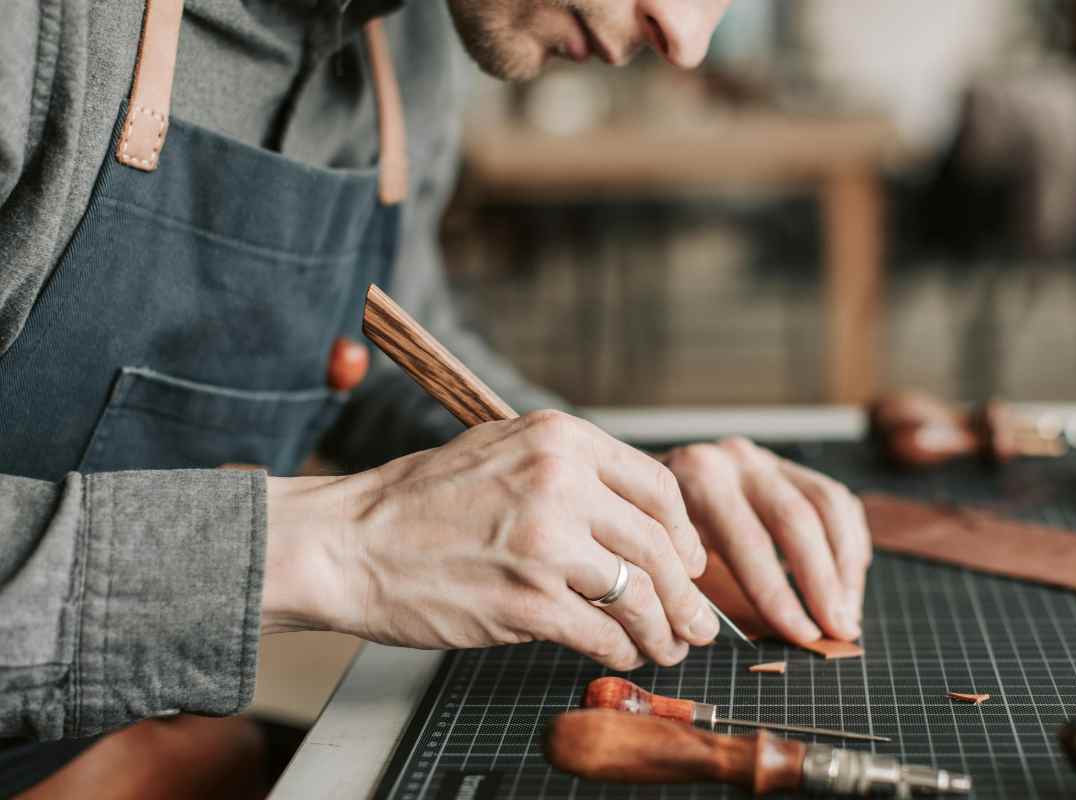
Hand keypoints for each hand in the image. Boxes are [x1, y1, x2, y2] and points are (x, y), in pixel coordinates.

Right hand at [262, 410, 718, 669]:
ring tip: (668, 647)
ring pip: (639, 593)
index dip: (685, 536)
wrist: (349, 542)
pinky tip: (620, 655)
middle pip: (658, 546)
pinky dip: (620, 650)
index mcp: (560, 439)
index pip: (659, 488)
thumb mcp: (501, 451)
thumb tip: (635, 516)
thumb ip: (569, 471)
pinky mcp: (526, 600)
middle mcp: (560, 482)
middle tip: (699, 622)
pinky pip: (601, 632)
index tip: (690, 563)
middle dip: (688, 594)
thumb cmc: (420, 502)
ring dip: (663, 629)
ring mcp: (544, 542)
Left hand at [662, 437, 870, 643]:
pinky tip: (848, 581)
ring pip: (828, 506)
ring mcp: (768, 459)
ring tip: (848, 613)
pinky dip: (849, 543)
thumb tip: (744, 639)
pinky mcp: (792, 467)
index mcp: (700, 480)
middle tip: (839, 630)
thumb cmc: (657, 534)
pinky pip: (838, 501)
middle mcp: (737, 460)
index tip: (803, 635)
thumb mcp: (664, 554)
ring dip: (845, 566)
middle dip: (823, 583)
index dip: (781, 594)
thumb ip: (696, 587)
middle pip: (797, 520)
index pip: (751, 542)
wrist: (646, 485)